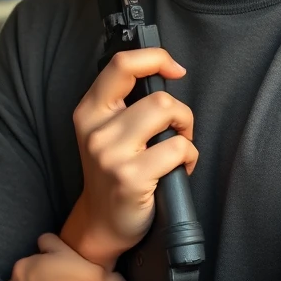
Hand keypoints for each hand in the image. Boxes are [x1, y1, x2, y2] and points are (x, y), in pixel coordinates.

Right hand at [63, 49, 197, 267]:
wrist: (103, 222)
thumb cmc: (117, 170)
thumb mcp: (111, 130)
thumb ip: (128, 102)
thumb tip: (167, 70)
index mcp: (90, 111)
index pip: (122, 65)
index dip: (156, 58)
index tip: (175, 69)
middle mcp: (96, 130)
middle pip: (159, 97)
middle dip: (182, 113)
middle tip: (178, 132)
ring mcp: (111, 155)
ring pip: (169, 115)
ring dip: (187, 132)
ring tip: (178, 148)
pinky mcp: (131, 177)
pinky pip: (180, 149)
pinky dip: (190, 157)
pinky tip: (179, 170)